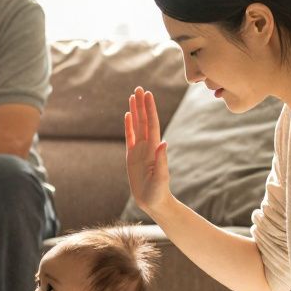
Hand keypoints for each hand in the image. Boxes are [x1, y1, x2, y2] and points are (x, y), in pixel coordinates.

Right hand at [124, 86, 172, 216]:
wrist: (153, 202)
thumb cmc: (159, 192)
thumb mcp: (161, 177)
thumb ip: (162, 160)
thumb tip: (162, 143)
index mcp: (154, 148)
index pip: (151, 124)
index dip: (149, 109)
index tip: (147, 94)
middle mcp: (147, 146)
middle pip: (143, 120)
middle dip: (141, 104)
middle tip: (139, 88)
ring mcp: (139, 150)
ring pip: (137, 125)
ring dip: (135, 111)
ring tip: (132, 96)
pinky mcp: (132, 156)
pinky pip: (130, 137)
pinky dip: (129, 126)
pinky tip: (127, 115)